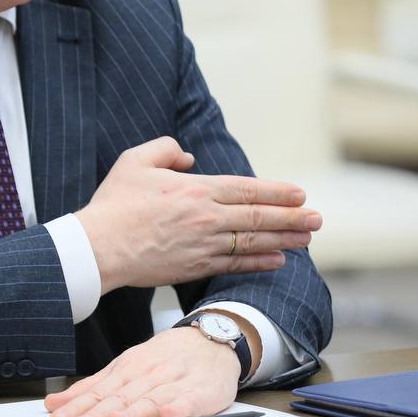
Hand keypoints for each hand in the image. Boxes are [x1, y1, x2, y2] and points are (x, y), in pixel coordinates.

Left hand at [44, 327, 240, 416]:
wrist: (210, 339)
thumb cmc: (164, 357)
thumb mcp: (127, 365)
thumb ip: (95, 386)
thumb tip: (57, 403)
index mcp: (128, 367)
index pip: (99, 389)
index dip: (78, 404)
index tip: (59, 416)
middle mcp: (149, 373)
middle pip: (120, 396)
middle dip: (98, 412)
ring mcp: (175, 381)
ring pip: (151, 398)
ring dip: (134, 411)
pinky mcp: (200, 392)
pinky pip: (189, 400)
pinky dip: (180, 407)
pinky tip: (170, 414)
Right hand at [74, 137, 319, 292]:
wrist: (99, 247)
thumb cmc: (114, 203)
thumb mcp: (135, 161)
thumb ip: (166, 149)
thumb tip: (189, 157)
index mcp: (195, 189)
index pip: (246, 190)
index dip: (276, 192)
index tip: (299, 194)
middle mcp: (206, 217)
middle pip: (258, 218)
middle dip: (292, 217)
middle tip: (318, 218)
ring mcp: (203, 245)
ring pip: (253, 242)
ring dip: (285, 240)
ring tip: (308, 238)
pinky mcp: (194, 267)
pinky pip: (236, 264)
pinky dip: (260, 262)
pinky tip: (278, 260)